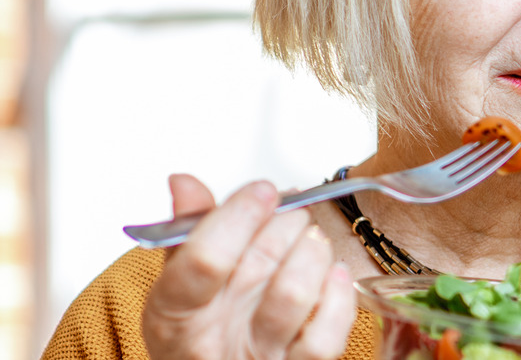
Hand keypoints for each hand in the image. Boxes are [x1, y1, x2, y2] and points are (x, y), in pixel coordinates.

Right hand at [142, 174, 355, 359]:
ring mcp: (259, 356)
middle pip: (257, 266)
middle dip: (284, 222)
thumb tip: (186, 183)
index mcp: (176, 312)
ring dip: (311, 251)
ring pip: (293, 295)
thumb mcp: (178, 282)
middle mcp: (216, 339)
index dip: (240, 215)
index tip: (262, 191)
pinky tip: (333, 275)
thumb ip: (187, 230)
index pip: (206, 259)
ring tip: (311, 237)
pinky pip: (326, 338)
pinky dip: (338, 297)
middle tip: (292, 208)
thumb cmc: (196, 330)